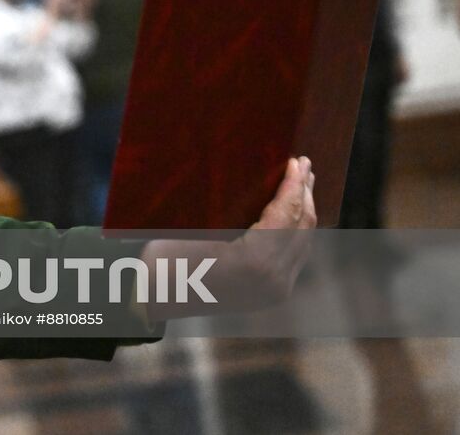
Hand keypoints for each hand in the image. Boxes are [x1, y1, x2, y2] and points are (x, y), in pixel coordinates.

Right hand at [143, 157, 315, 319]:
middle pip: (302, 227)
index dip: (293, 185)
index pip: (286, 213)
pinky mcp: (272, 294)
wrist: (154, 300)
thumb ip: (232, 210)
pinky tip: (292, 216)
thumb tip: (251, 176)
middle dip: (304, 193)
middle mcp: (274, 278)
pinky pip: (295, 256)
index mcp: (255, 259)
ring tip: (303, 185)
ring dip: (303, 211)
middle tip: (305, 165)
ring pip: (303, 242)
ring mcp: (276, 289)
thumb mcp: (192, 226)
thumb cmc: (165, 257)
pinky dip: (297, 231)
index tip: (296, 160)